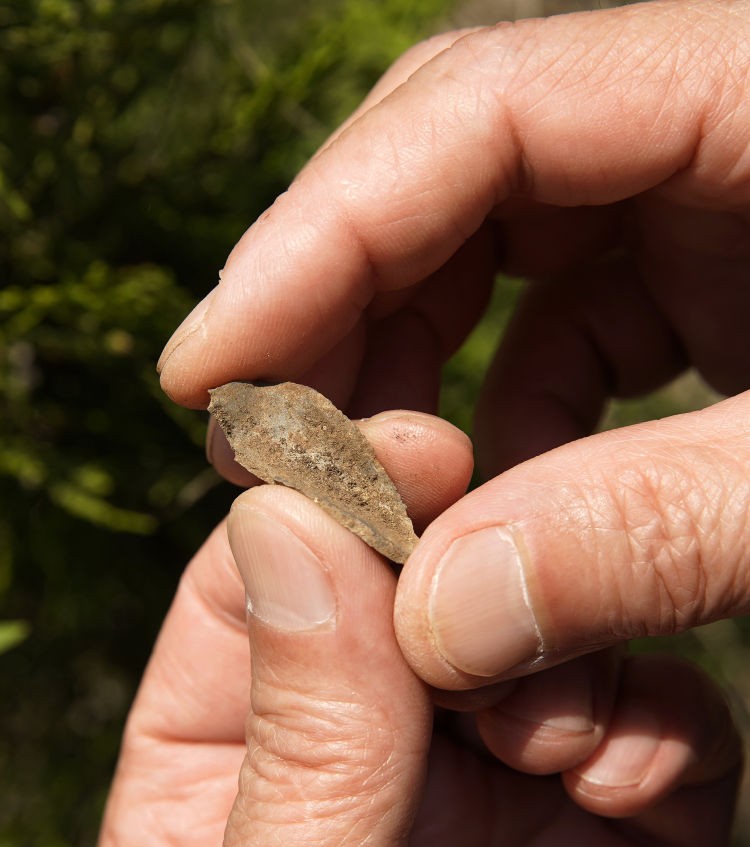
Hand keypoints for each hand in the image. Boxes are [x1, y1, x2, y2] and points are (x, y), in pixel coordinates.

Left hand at [92, 415, 739, 846]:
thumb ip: (294, 746)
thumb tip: (282, 518)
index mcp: (224, 794)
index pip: (254, 594)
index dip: (313, 508)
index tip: (384, 445)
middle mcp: (359, 774)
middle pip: (398, 595)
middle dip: (450, 556)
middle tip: (489, 514)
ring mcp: (491, 796)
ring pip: (529, 637)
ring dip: (556, 650)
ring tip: (556, 742)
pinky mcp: (612, 836)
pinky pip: (641, 721)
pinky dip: (649, 727)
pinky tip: (631, 793)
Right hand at [157, 0, 749, 693]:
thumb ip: (653, 533)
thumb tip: (441, 619)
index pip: (476, 108)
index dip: (318, 235)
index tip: (205, 369)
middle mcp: (709, 121)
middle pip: (455, 170)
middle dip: (340, 308)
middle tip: (260, 442)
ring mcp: (709, 193)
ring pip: (497, 250)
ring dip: (417, 373)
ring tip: (368, 493)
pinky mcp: (714, 270)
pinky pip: (570, 316)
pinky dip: (514, 415)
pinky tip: (499, 509)